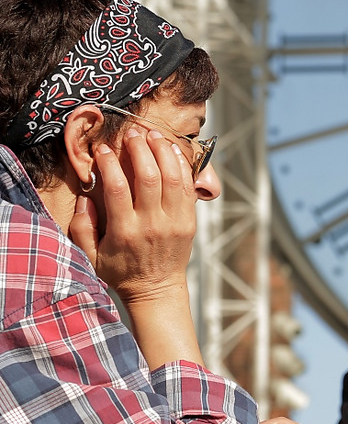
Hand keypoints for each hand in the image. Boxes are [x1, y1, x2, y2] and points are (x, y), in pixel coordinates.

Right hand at [71, 128, 204, 367]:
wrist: (157, 290)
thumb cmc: (121, 272)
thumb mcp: (90, 257)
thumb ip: (82, 227)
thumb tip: (84, 196)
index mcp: (125, 232)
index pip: (117, 188)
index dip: (110, 164)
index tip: (103, 149)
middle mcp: (153, 224)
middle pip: (149, 176)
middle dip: (139, 149)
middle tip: (131, 133)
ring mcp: (175, 222)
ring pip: (173, 178)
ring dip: (163, 151)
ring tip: (152, 134)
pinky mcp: (190, 221)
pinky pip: (188, 188)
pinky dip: (182, 166)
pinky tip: (172, 150)